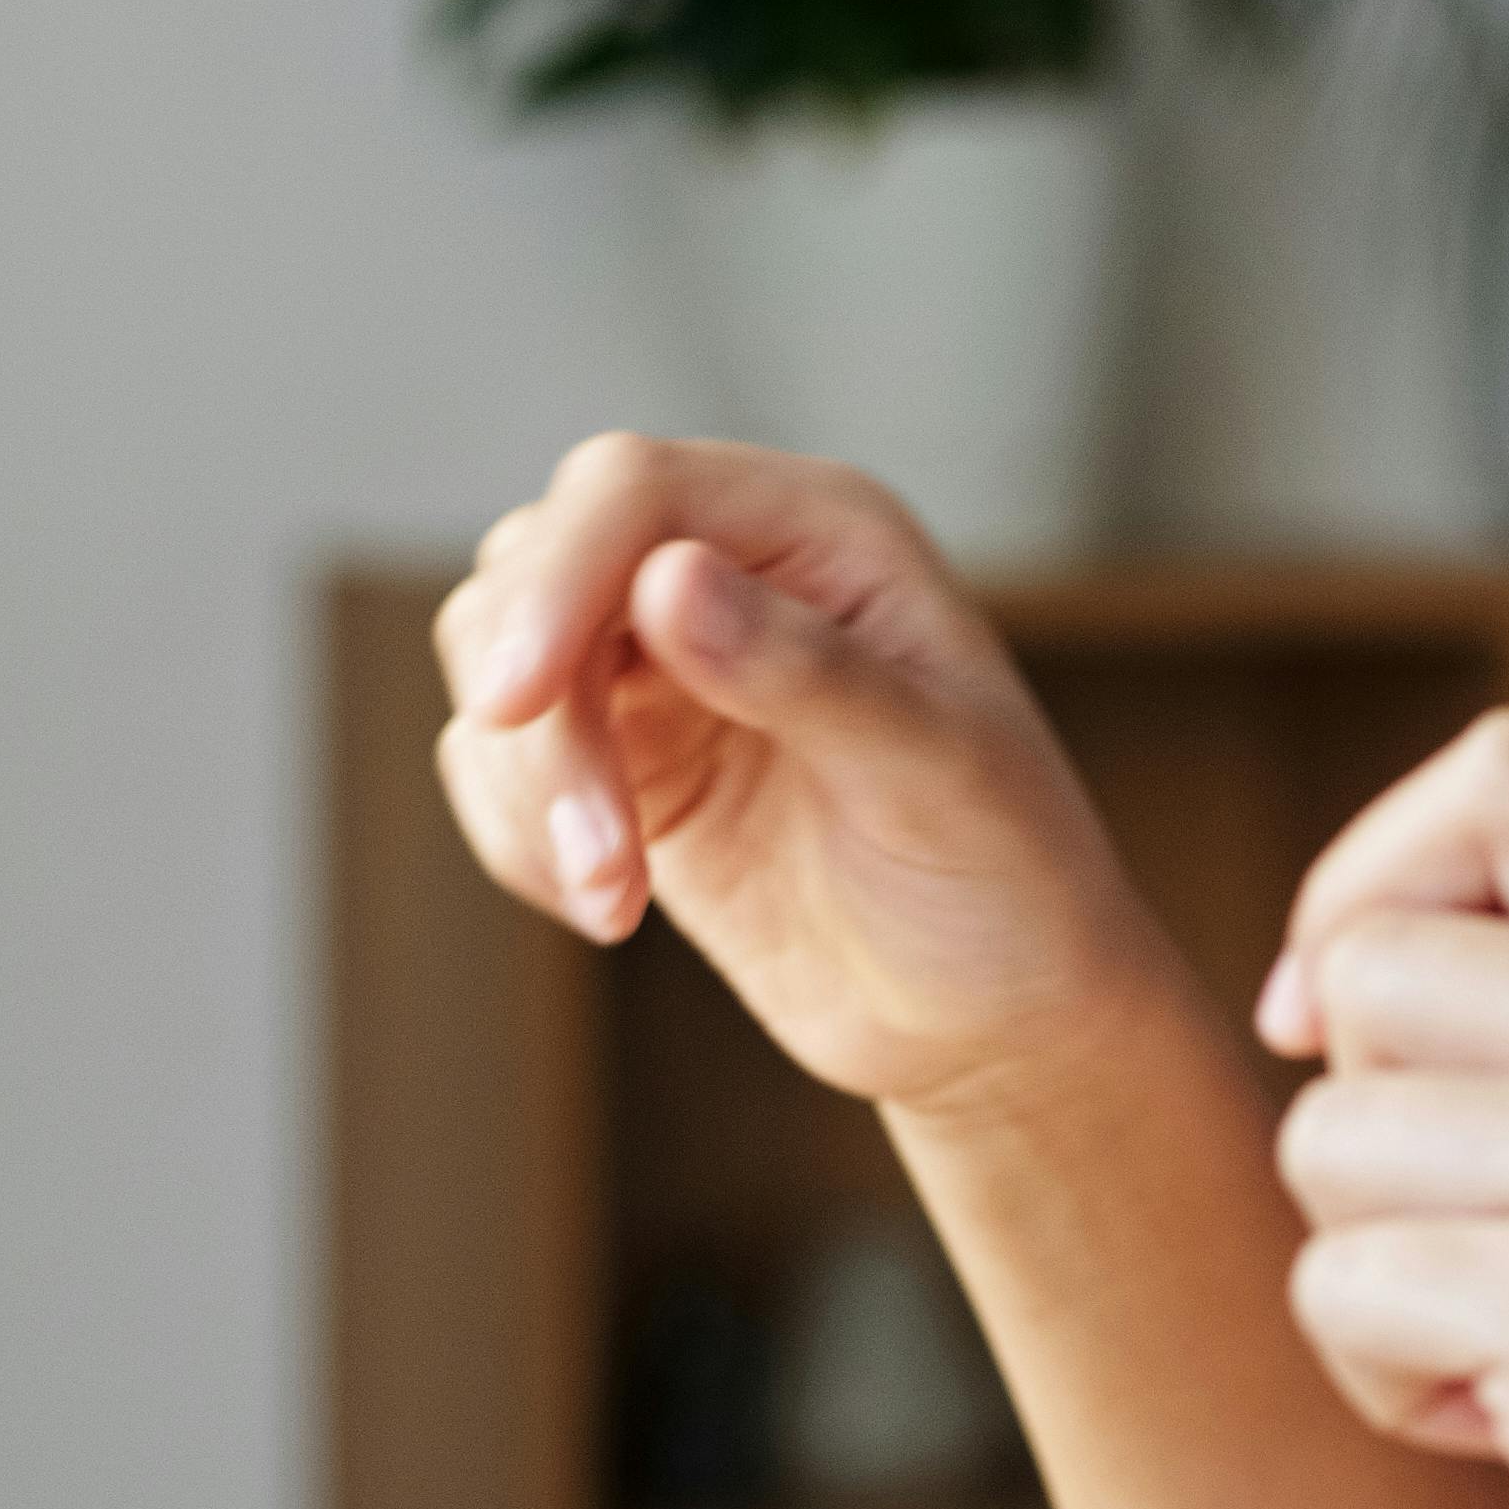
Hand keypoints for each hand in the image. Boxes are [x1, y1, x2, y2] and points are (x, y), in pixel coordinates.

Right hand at [431, 433, 1164, 1114]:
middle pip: (539, 566)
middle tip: (598, 854)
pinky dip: (518, 832)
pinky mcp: (624, 756)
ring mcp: (665, 663)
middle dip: (539, 709)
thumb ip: (810, 675)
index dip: (558, 578)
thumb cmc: (1010, 882)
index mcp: (823, 534)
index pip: (634, 492)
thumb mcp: (938, 776)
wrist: (999, 1016)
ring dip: (530, 786)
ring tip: (614, 901)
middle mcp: (732, 570)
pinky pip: (499, 758)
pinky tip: (604, 910)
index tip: (515, 701)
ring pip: (499, 660)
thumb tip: (666, 580)